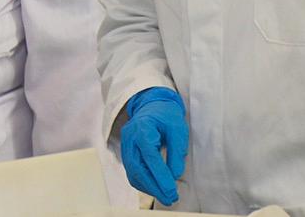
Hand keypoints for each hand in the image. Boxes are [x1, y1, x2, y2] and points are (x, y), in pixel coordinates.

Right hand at [119, 87, 188, 205]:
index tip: (172, 190)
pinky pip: (131, 171)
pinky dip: (143, 182)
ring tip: (165, 197)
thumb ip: (176, 152)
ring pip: (133, 172)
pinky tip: (155, 188)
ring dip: (149, 187)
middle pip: (138, 168)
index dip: (160, 176)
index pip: (150, 157)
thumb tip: (174, 175)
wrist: (152, 105)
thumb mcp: (178, 129)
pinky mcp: (126, 152)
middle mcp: (130, 138)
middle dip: (154, 187)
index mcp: (142, 129)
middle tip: (170, 198)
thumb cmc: (166, 116)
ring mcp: (125, 145)